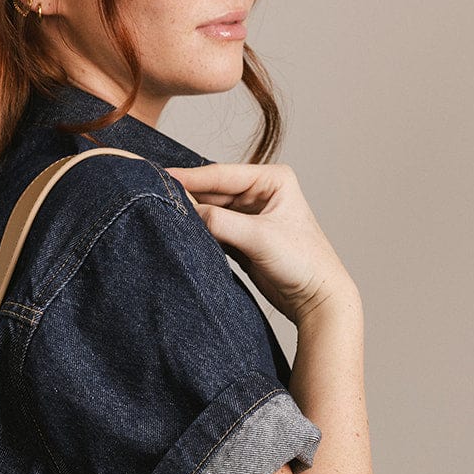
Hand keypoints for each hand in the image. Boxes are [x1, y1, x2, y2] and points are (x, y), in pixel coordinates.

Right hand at [164, 162, 358, 325]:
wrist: (317, 298)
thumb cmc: (303, 262)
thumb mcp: (260, 238)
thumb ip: (221, 223)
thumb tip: (187, 212)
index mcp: (272, 179)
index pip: (221, 175)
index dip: (190, 177)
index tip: (161, 177)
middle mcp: (261, 192)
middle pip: (214, 191)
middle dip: (188, 196)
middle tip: (155, 198)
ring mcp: (251, 216)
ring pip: (211, 210)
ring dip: (192, 215)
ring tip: (164, 216)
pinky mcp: (244, 238)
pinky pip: (214, 229)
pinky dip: (200, 232)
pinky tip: (182, 233)